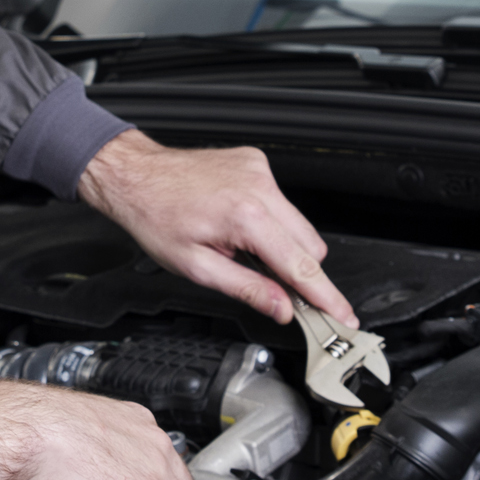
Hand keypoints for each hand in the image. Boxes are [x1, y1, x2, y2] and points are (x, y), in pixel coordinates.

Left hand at [77, 130, 356, 326]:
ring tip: (243, 249)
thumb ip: (247, 288)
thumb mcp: (196, 267)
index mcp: (245, 216)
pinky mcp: (256, 162)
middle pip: (310, 245)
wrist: (136, 175)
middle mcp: (259, 188)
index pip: (302, 267)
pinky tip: (239, 223)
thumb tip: (281, 308)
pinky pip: (281, 201)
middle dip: (299, 272)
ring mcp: (260, 171)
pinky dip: (270, 219)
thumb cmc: (156, 216)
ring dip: (283, 244)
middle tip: (274, 288)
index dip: (326, 297)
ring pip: (299, 223)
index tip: (343, 317)